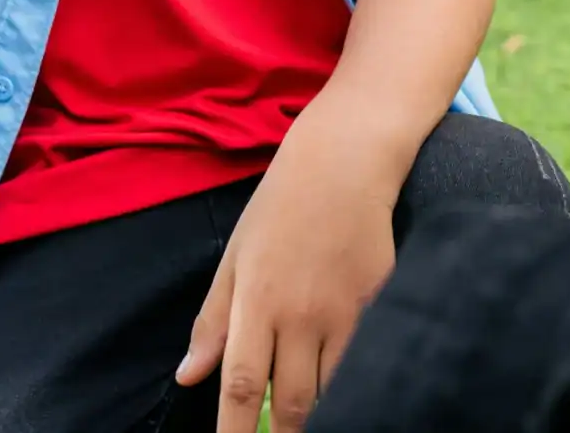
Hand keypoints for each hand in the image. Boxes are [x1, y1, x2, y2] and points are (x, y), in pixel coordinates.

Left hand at [176, 130, 397, 432]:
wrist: (345, 161)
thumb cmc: (281, 207)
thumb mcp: (235, 258)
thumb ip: (213, 322)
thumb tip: (189, 376)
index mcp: (258, 302)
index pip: (242, 387)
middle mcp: (302, 314)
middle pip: (294, 402)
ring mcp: (346, 312)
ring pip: (333, 388)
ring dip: (318, 411)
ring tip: (304, 416)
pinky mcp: (380, 302)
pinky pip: (365, 359)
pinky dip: (351, 380)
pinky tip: (343, 386)